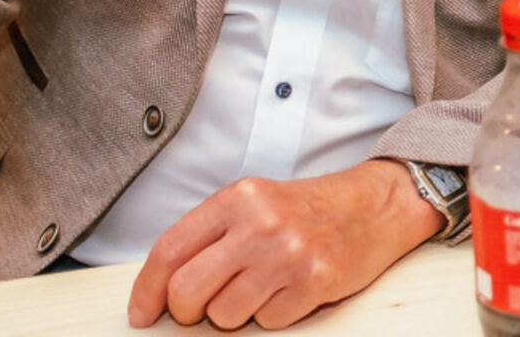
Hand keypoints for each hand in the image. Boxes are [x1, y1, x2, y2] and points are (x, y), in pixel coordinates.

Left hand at [127, 158, 442, 329]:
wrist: (376, 205)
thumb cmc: (309, 209)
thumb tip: (162, 289)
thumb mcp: (255, 203)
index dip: (147, 290)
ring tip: (262, 287)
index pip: (170, 250)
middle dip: (188, 311)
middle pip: (188, 291)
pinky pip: (267, 322)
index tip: (143, 313)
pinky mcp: (315, 281)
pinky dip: (274, 315)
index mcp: (239, 197)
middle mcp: (261, 223)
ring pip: (225, 315)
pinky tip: (290, 289)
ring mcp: (289, 253)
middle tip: (203, 307)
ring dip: (236, 313)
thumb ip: (211, 235)